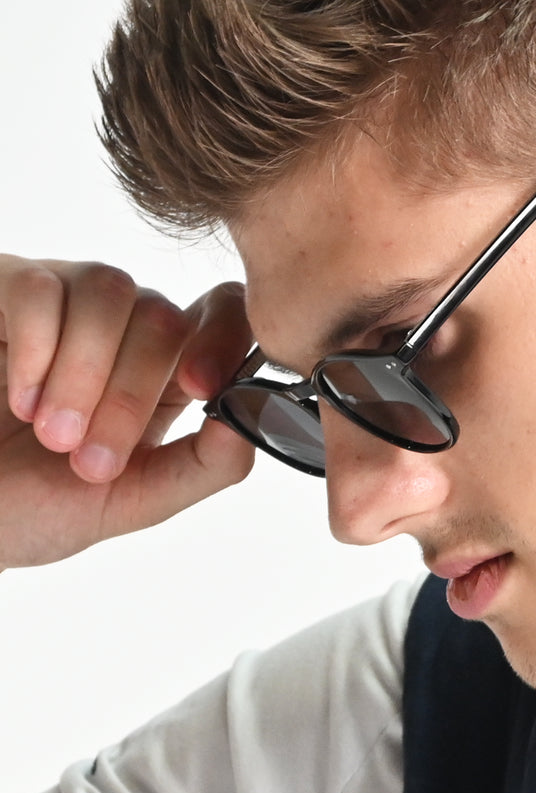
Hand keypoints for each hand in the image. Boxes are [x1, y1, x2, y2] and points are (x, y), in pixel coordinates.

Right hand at [0, 256, 255, 569]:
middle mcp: (122, 327)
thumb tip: (254, 418)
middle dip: (130, 394)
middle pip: (165, 315)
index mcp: (165, 372)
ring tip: (49, 432)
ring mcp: (62, 302)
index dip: (225, 336)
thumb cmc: (32, 504)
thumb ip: (204, 465)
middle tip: (85, 458)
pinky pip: (40, 288)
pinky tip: (19, 397)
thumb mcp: (130, 499)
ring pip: (112, 290)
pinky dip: (38, 346)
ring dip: (86, 371)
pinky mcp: (3, 290)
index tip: (200, 388)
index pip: (223, 313)